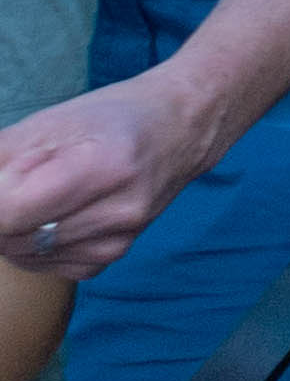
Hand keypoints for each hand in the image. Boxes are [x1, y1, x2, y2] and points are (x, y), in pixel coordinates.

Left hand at [0, 65, 233, 285]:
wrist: (181, 129)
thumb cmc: (112, 117)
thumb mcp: (51, 121)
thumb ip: (0, 157)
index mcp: (105, 167)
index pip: (8, 211)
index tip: (13, 168)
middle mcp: (117, 213)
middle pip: (10, 235)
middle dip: (1, 208)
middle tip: (27, 176)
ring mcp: (116, 242)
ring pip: (20, 253)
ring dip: (12, 226)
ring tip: (44, 190)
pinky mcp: (108, 259)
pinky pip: (42, 263)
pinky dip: (32, 241)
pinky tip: (54, 213)